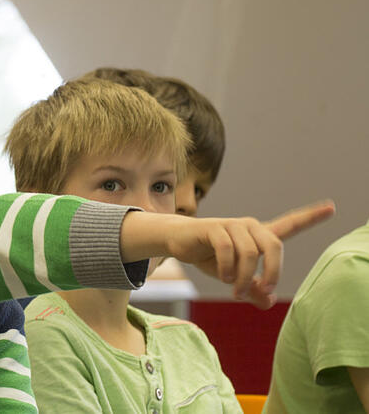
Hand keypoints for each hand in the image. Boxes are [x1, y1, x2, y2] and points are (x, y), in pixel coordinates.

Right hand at [122, 200, 334, 308]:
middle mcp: (250, 226)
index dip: (311, 216)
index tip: (332, 207)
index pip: (290, 224)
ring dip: (245, 277)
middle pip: (275, 245)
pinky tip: (224, 276)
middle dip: (272, 272)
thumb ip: (253, 290)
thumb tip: (268, 303)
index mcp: (259, 236)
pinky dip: (228, 268)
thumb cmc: (209, 257)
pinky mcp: (214, 227)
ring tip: (236, 290)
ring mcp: (232, 225)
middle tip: (262, 292)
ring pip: (250, 253)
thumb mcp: (234, 278)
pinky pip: (228, 249)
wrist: (178, 243)